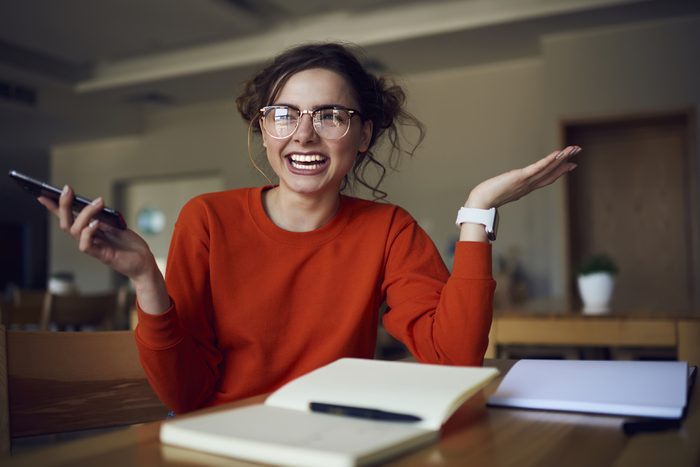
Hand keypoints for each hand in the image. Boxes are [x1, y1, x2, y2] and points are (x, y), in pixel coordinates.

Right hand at [38, 186, 169, 313]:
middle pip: (66, 222)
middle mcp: (88, 238)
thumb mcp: (116, 226)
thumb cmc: (130, 245)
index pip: (68, 217)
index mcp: (90, 230)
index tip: (43, 194)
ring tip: (99, 202)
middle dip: (63, 205)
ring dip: (85, 213)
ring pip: (75, 230)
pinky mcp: (101, 255)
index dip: (54, 207)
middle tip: (68, 190)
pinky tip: (96, 223)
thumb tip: (93, 206)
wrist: (144, 262)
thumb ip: (103, 218)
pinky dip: (88, 232)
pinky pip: (86, 245)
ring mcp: (93, 247)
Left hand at [465, 145, 580, 208]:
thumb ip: (510, 188)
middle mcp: (529, 185)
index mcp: (526, 188)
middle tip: (578, 150)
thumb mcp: (503, 191)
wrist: (481, 202)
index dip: (560, 171)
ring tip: (573, 149)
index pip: (547, 178)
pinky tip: (558, 153)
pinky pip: (538, 167)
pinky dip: (549, 160)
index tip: (571, 164)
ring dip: (562, 157)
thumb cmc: (487, 198)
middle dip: (565, 161)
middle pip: (551, 172)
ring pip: (548, 168)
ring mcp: (526, 181)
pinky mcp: (520, 177)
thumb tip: (510, 186)